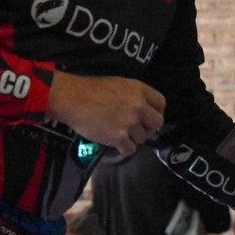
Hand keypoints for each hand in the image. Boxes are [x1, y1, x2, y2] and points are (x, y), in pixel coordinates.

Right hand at [47, 71, 165, 155]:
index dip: (156, 112)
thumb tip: (141, 108)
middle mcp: (138, 106)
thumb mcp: (118, 84)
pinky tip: (115, 144)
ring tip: (119, 135)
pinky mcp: (119, 137)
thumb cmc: (91, 89)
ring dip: (132, 139)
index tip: (148, 118)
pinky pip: (130, 149)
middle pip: (157, 123)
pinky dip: (123, 149)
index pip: (161, 103)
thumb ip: (133, 95)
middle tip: (137, 130)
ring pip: (142, 138)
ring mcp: (130, 122)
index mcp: (139, 90)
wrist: (73, 99)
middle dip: (148, 128)